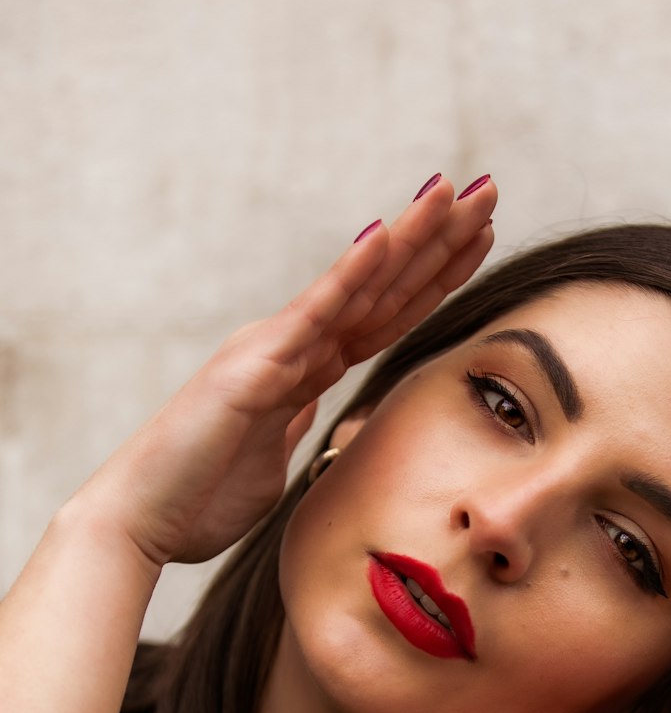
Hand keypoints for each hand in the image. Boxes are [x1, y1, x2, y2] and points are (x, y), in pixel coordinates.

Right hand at [76, 174, 496, 565]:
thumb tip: (314, 407)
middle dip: (438, 241)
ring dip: (409, 238)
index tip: (478, 240)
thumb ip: (294, 423)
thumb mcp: (271, 460)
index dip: (433, 278)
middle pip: (382, 289)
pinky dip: (350, 274)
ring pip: (357, 287)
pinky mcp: (252, 367)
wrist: (140, 521)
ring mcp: (273, 350)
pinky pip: (312, 314)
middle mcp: (292, 346)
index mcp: (302, 370)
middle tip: (488, 191)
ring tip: (453, 191)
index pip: (384, 316)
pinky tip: (387, 235)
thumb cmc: (199, 497)